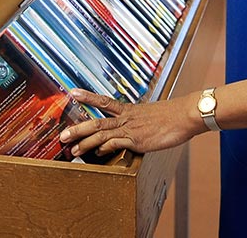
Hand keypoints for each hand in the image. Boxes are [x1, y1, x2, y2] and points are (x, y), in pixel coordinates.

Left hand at [59, 89, 205, 156]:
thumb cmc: (171, 116)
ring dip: (85, 142)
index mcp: (128, 110)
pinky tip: (97, 154)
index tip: (72, 92)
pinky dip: (105, 148)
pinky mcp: (137, 140)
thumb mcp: (150, 116)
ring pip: (102, 133)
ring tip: (73, 150)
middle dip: (78, 128)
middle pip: (96, 121)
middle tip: (62, 135)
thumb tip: (133, 129)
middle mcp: (126, 118)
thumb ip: (138, 122)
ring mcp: (130, 129)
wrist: (184, 114)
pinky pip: (116, 144)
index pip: (103, 101)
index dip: (87, 96)